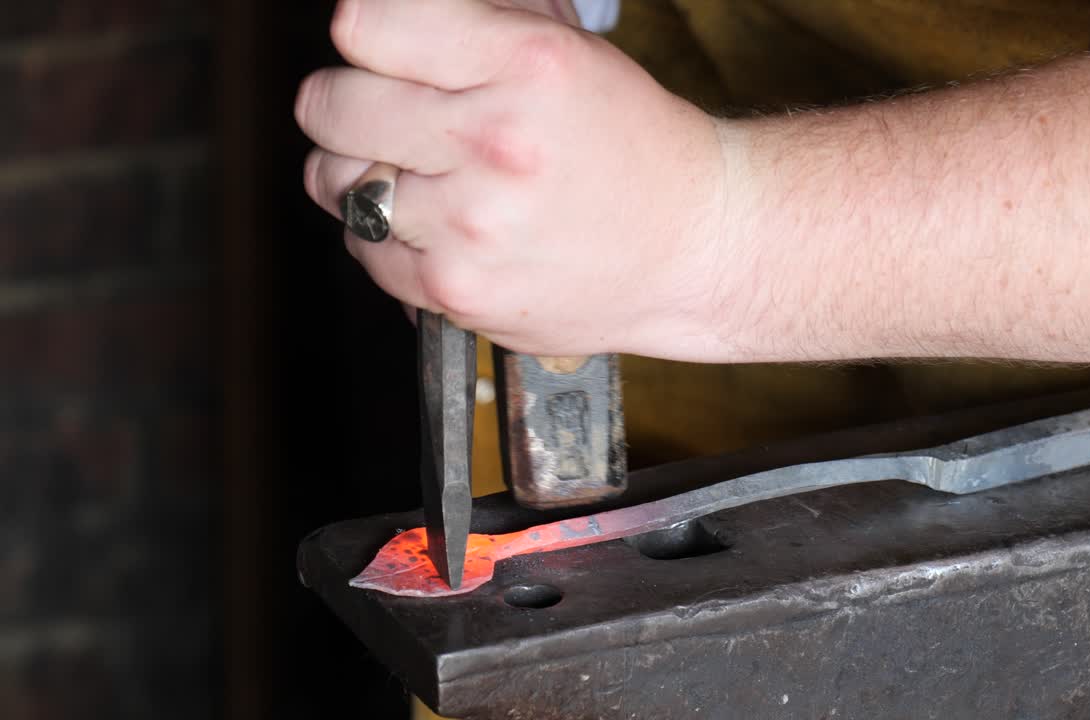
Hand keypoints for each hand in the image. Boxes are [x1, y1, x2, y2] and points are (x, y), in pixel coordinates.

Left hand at [296, 0, 733, 358]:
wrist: (694, 247)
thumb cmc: (631, 145)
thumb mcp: (567, 48)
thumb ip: (475, 17)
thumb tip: (379, 16)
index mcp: (527, 62)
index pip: (362, 23)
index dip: (369, 36)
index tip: (389, 53)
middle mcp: (496, 141)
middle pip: (329, 103)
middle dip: (353, 103)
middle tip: (397, 117)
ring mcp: (472, 225)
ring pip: (332, 180)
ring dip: (365, 173)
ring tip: (426, 177)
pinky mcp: (458, 291)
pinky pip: (364, 248)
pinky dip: (389, 238)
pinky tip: (444, 228)